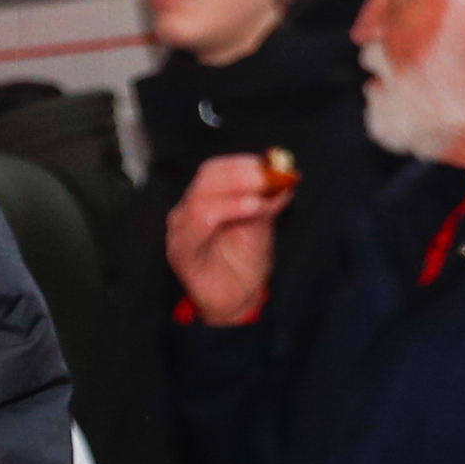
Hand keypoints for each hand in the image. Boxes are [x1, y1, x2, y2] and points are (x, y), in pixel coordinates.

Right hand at [163, 154, 284, 328]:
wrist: (236, 300)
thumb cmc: (244, 263)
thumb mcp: (262, 224)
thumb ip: (267, 201)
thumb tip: (284, 176)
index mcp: (204, 200)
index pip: (215, 170)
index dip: (241, 163)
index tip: (270, 164)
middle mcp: (187, 211)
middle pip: (205, 178)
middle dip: (240, 173)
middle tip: (269, 177)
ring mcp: (180, 232)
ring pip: (200, 199)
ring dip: (236, 192)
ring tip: (262, 197)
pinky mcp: (181, 252)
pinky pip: (198, 225)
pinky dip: (227, 211)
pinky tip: (251, 209)